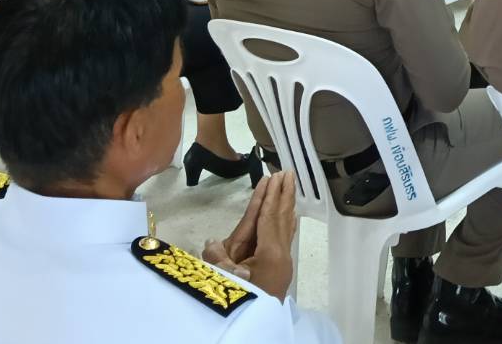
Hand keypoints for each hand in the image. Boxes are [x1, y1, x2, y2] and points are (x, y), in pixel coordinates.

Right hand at [204, 171, 297, 299]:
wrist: (254, 330)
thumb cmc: (236, 300)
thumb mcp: (221, 278)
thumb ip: (217, 257)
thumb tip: (212, 242)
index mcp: (269, 254)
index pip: (269, 218)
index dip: (270, 196)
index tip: (275, 176)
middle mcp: (280, 256)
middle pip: (281, 219)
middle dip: (283, 195)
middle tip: (287, 172)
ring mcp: (281, 264)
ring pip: (284, 228)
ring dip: (285, 206)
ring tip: (289, 187)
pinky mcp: (278, 272)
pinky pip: (283, 239)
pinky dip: (285, 224)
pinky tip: (289, 219)